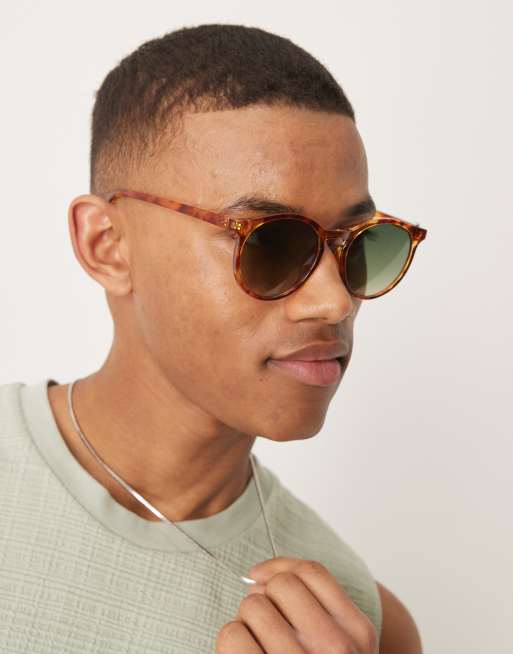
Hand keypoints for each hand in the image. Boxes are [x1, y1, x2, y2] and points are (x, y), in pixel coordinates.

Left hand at [215, 557, 377, 652]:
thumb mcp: (339, 645)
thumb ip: (314, 604)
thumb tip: (257, 575)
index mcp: (357, 632)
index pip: (311, 572)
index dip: (278, 568)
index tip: (261, 580)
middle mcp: (335, 647)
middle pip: (279, 586)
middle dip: (263, 599)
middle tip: (265, 628)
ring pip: (253, 606)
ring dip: (245, 622)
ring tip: (257, 647)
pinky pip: (232, 635)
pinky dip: (230, 643)